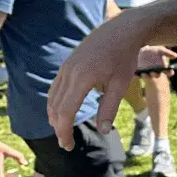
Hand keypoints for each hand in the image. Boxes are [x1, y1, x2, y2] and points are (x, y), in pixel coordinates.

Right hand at [47, 18, 145, 147]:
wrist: (121, 30)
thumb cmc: (124, 57)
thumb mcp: (121, 84)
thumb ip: (109, 108)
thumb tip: (103, 131)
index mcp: (82, 78)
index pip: (65, 112)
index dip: (64, 131)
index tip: (68, 146)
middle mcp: (69, 72)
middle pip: (55, 107)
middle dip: (59, 128)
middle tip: (67, 144)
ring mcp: (66, 67)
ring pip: (52, 98)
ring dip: (55, 116)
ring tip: (63, 131)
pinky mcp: (67, 64)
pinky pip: (56, 88)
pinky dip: (56, 103)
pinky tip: (62, 112)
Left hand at [135, 45, 176, 74]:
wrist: (142, 53)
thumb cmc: (153, 52)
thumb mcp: (161, 50)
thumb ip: (167, 53)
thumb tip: (176, 56)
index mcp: (162, 68)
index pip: (168, 72)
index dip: (169, 72)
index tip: (171, 72)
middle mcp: (155, 72)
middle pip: (157, 75)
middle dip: (155, 75)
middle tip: (153, 72)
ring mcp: (146, 73)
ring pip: (147, 76)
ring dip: (146, 75)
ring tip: (143, 74)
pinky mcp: (139, 72)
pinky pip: (137, 75)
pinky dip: (136, 75)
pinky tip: (135, 74)